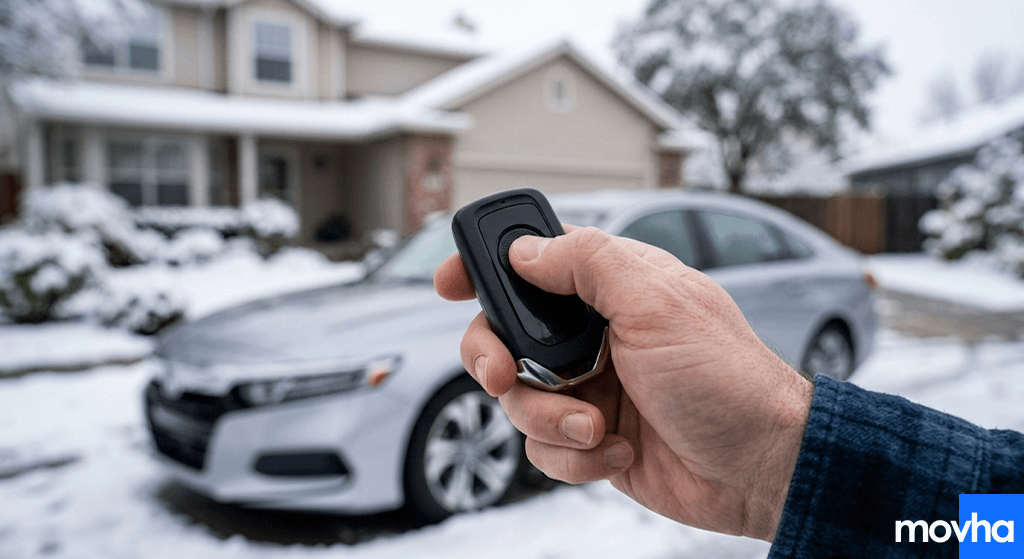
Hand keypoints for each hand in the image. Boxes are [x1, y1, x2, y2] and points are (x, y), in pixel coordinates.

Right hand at [434, 226, 812, 541]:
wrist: (761, 470)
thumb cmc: (727, 380)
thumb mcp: (658, 304)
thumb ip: (587, 265)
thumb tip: (525, 250)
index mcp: (613, 286)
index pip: (534, 260)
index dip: (485, 265)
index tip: (448, 282)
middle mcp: (595, 334)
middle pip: (504, 334)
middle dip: (495, 358)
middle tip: (507, 375)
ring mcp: (591, 387)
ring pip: (517, 398)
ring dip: (549, 419)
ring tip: (599, 429)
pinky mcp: (592, 437)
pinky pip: (543, 447)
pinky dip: (573, 456)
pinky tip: (620, 453)